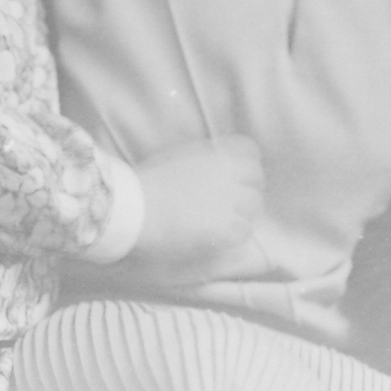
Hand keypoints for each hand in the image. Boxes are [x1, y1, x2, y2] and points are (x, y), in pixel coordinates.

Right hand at [131, 136, 265, 286]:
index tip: (240, 177)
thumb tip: (207, 168)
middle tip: (234, 206)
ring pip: (253, 207)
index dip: (247, 165)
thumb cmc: (144, 184)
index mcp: (214, 153)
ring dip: (242, 215)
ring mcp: (229, 200)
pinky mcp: (226, 226)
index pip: (249, 151)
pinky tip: (219, 239)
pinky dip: (234, 236)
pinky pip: (244, 231)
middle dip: (248, 192)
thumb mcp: (175, 158)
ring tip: (225, 225)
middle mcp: (228, 173)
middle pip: (256, 180)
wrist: (134, 208)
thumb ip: (200, 161)